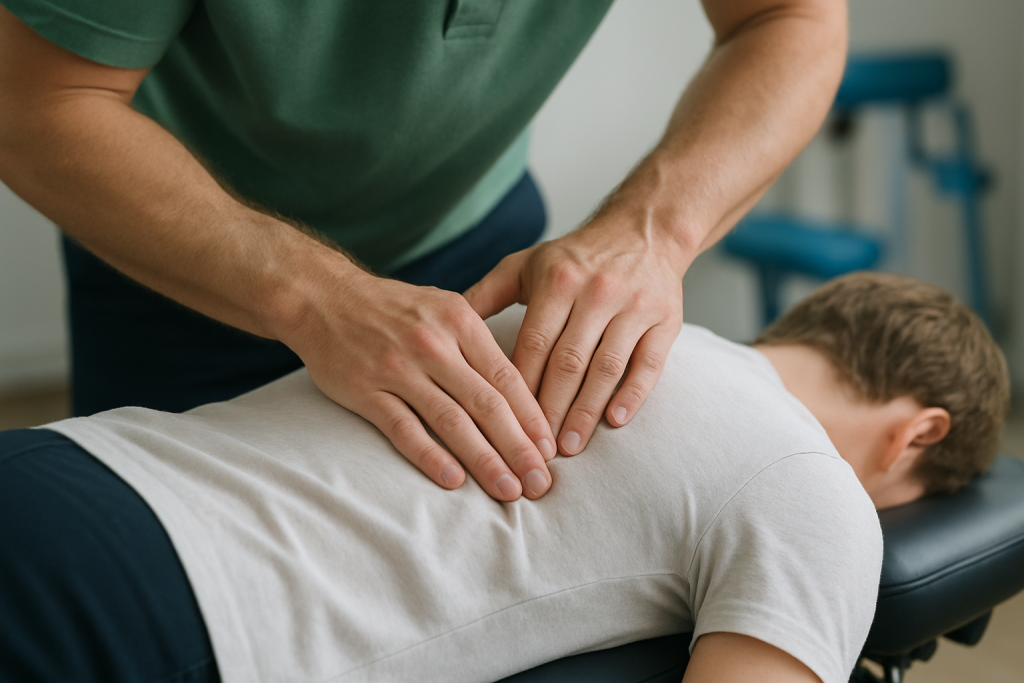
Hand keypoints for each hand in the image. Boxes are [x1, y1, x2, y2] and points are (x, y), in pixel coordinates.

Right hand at [287, 270, 556, 500]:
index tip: (552, 451)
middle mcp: (433, 344)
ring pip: (451, 421)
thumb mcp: (444, 307)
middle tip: (541, 483)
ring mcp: (398, 368)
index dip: (532, 418)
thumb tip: (522, 392)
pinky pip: (404, 429)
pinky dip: (430, 456)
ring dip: (484, 460)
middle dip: (519, 448)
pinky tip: (454, 481)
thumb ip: (479, 344)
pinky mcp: (365, 390)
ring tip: (508, 490)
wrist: (323, 296)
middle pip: (486, 404)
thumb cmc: (393, 308)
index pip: (507, 378)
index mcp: (460, 322)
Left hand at [464, 211, 684, 455]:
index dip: (518, 388)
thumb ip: (483, 296)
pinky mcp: (666, 320)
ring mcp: (634, 306)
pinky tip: (614, 421)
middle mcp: (596, 292)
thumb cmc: (573, 258)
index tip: (503, 424)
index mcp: (557, 281)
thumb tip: (440, 329)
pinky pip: (649, 364)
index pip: (533, 344)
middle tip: (535, 451)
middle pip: (568, 362)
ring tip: (570, 447)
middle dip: (550, 410)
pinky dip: (632, 395)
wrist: (642, 232)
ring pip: (606, 367)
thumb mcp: (524, 266)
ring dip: (586, 411)